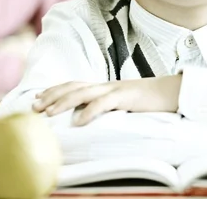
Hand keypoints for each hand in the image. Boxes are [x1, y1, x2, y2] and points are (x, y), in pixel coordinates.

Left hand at [32, 75, 182, 125]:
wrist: (171, 91)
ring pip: (84, 93)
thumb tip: (85, 117)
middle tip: (34, 107)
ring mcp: (115, 90)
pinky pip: (105, 104)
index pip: (73, 85)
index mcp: (103, 86)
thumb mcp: (121, 103)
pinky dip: (90, 112)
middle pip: (73, 86)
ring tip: (48, 113)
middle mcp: (105, 85)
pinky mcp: (126, 97)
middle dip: (52, 96)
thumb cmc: (146, 101)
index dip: (54, 90)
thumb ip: (104, 106)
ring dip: (63, 102)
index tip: (36, 99)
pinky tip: (79, 122)